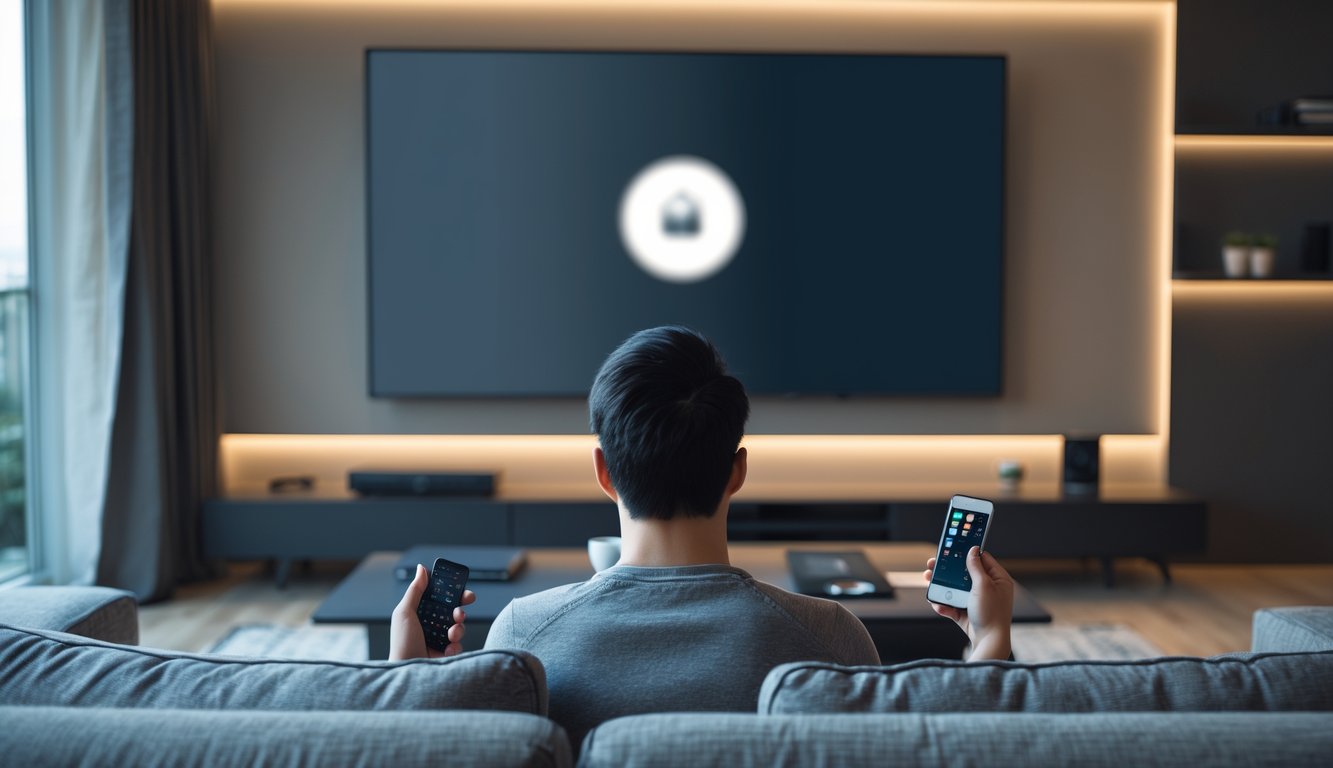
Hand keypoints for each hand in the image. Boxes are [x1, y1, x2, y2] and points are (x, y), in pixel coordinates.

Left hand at [389, 564, 476, 660]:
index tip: (463, 590)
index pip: (440, 597)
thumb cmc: (402, 643)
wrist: (407, 670)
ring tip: (451, 634)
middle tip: (460, 612)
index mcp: (420, 612)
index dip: (452, 592)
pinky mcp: (445, 652)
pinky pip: (458, 644)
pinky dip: (455, 645)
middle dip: (460, 610)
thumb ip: (415, 590)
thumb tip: (422, 569)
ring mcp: (439, 638)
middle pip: (452, 610)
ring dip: (458, 628)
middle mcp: (430, 624)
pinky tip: (447, 649)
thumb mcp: (405, 612)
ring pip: (458, 626)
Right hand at [923, 546, 1013, 660]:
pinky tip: (938, 605)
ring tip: (928, 580)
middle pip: (964, 574)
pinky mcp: (967, 613)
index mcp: (998, 580)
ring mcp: (976, 601)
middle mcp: (988, 589)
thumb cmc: (991, 613)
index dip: (967, 553)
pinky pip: (952, 605)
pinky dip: (944, 605)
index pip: (982, 560)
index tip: (953, 547)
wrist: (988, 642)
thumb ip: (976, 567)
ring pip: (955, 589)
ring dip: (941, 586)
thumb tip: (973, 550)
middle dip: (947, 571)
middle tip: (932, 564)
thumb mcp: (984, 586)